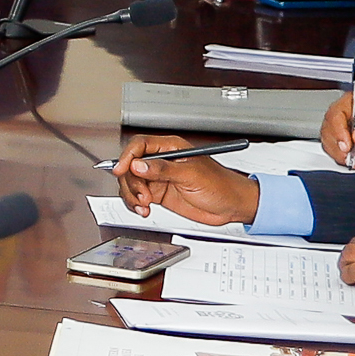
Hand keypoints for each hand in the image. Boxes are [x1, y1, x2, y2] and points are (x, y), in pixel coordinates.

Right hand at [112, 134, 259, 224]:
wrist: (232, 206)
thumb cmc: (221, 185)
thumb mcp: (191, 175)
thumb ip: (163, 170)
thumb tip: (138, 165)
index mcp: (171, 149)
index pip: (139, 146)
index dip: (127, 157)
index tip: (121, 170)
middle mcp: (162, 162)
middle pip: (130, 166)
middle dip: (131, 182)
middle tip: (142, 195)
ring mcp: (159, 178)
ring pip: (131, 182)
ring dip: (132, 195)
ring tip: (144, 205)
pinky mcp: (158, 194)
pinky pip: (137, 196)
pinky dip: (135, 204)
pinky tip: (144, 209)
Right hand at [322, 92, 354, 171]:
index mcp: (354, 103)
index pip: (336, 115)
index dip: (338, 131)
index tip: (347, 146)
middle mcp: (344, 116)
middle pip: (328, 131)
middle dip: (340, 148)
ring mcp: (342, 132)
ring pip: (330, 145)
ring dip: (346, 157)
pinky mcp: (344, 146)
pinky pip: (338, 156)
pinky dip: (350, 162)